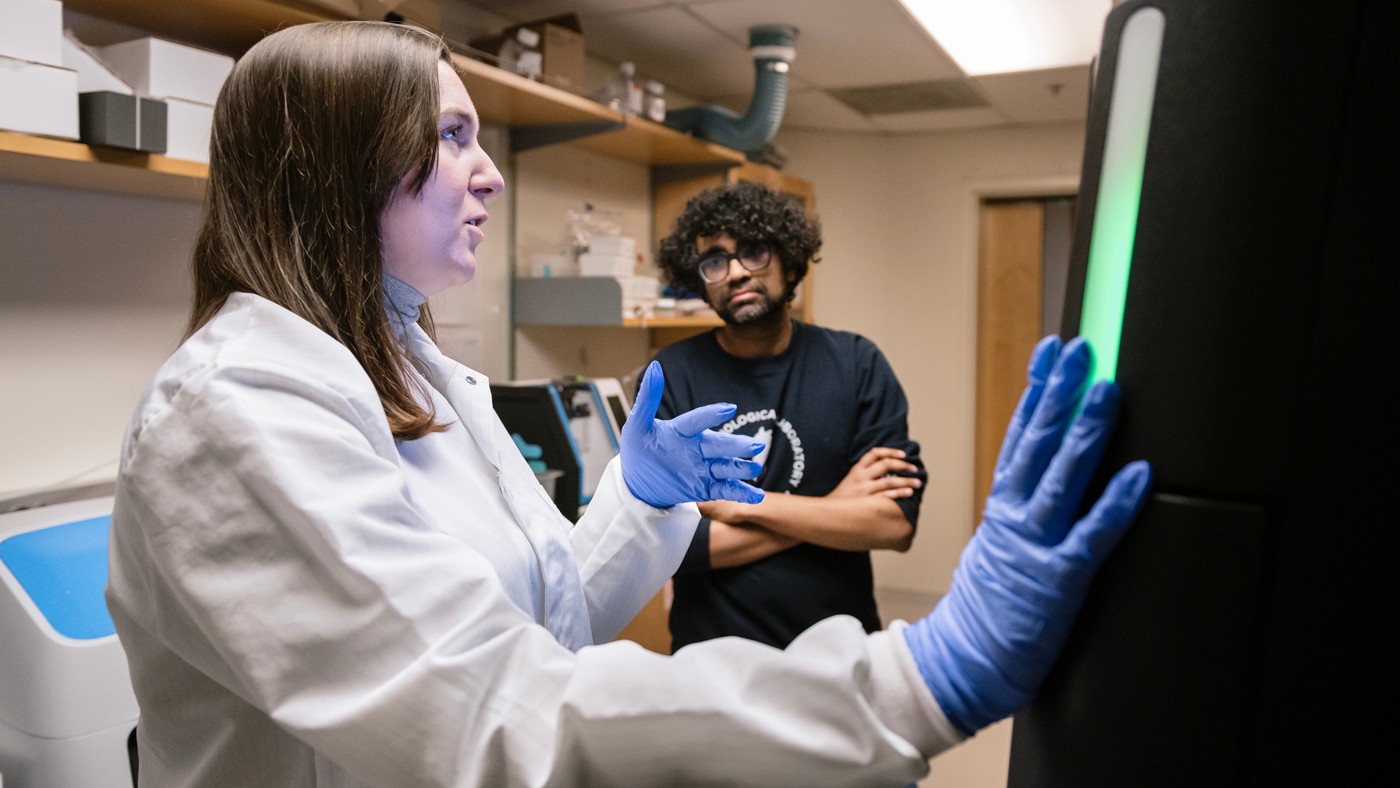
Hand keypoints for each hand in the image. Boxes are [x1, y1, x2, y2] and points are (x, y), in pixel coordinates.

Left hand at [620, 362, 766, 508]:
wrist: (638, 481)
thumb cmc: (638, 449)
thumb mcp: (636, 426)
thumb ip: (647, 399)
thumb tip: (655, 367)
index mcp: (682, 430)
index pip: (697, 421)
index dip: (711, 415)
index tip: (729, 409)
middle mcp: (697, 448)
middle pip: (719, 445)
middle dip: (737, 446)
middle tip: (755, 446)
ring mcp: (703, 468)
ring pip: (726, 467)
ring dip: (741, 468)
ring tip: (754, 468)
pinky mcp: (706, 487)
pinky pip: (725, 489)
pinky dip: (741, 492)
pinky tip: (757, 496)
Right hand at [830, 447, 920, 499]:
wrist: (828, 514)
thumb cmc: (843, 498)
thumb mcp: (850, 479)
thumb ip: (865, 473)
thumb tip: (887, 469)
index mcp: (856, 469)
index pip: (875, 453)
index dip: (890, 451)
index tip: (903, 454)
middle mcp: (861, 477)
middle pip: (886, 464)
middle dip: (903, 465)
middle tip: (914, 469)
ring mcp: (864, 490)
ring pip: (890, 481)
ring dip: (907, 481)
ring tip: (917, 483)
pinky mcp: (867, 503)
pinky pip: (887, 496)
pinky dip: (900, 493)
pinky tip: (909, 492)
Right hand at [903, 336, 1150, 734]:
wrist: (964, 664)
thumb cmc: (986, 610)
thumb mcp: (996, 547)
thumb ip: (1019, 512)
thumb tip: (1039, 480)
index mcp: (1002, 507)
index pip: (1019, 435)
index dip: (1038, 390)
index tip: (1052, 352)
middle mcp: (1015, 517)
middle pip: (1037, 443)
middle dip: (1060, 392)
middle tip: (1081, 349)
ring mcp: (1036, 545)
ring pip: (1063, 477)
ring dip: (1085, 430)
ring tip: (1107, 389)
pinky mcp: (1061, 579)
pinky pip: (1094, 534)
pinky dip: (1116, 502)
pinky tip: (1139, 473)